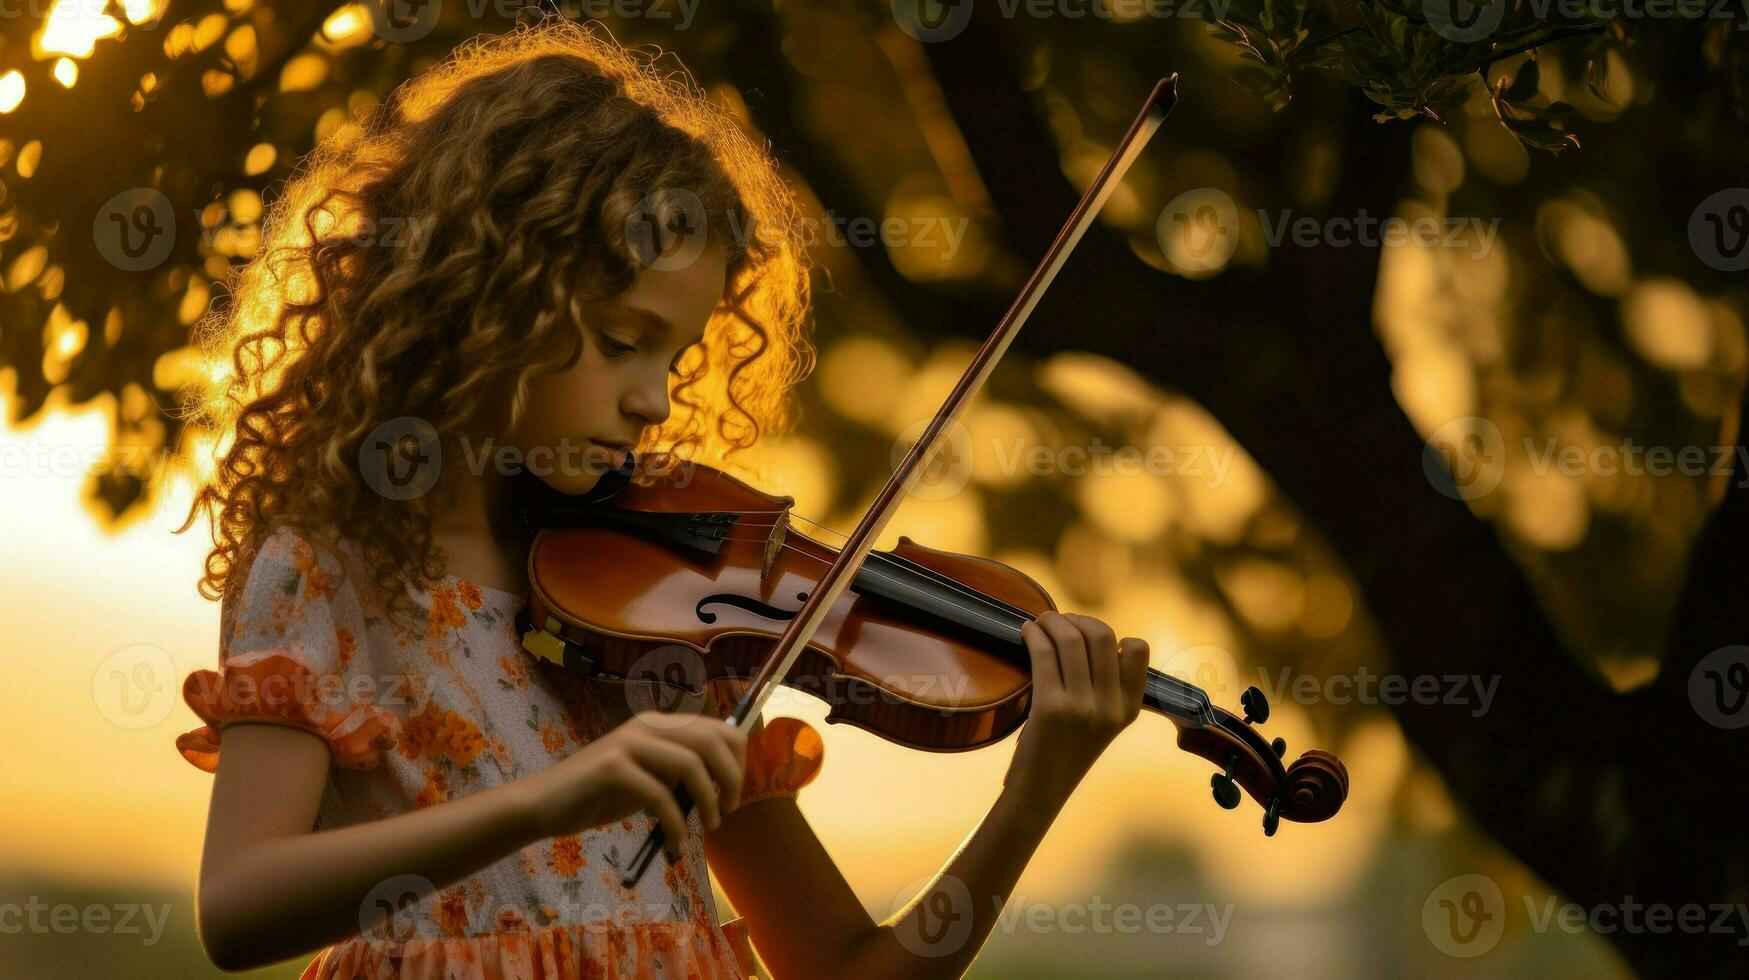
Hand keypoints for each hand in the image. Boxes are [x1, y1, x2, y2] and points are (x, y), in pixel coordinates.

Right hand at [518, 709, 747, 855]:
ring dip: (708, 802)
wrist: (545, 805)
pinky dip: (677, 824)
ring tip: (709, 827)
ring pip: (690, 764)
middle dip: (730, 779)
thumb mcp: (649, 777)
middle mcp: (647, 725)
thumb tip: (724, 782)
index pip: (720, 728)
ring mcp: (628, 743)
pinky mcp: (611, 768)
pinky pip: (661, 796)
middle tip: (727, 812)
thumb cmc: (599, 795)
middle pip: (712, 740)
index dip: (738, 761)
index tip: (733, 795)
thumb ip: (680, 771)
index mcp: (660, 724)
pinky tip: (676, 843)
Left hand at [1010, 611, 1148, 798]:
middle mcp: (1110, 707)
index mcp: (1129, 708)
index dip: (1111, 633)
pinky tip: (1027, 632)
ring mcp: (1082, 708)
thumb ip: (1105, 686)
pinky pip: (1044, 654)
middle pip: (1101, 635)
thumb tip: (1085, 634)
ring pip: (1071, 640)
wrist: (1041, 790)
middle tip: (1058, 621)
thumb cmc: (1066, 751)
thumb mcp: (1102, 722)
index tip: (1087, 634)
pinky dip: (1034, 635)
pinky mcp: (1050, 708)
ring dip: (1052, 621)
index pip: (1137, 650)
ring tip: (1040, 622)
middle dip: (1077, 619)